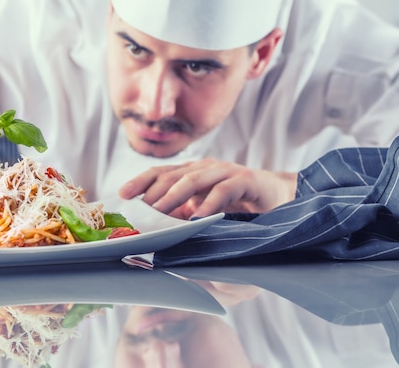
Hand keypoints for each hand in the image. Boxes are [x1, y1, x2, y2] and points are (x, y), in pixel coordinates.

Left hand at [118, 159, 296, 218]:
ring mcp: (224, 171)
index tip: (122, 195)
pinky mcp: (245, 180)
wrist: (279, 197)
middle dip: (152, 192)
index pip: (159, 173)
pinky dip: (210, 203)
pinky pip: (224, 190)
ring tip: (159, 212)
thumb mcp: (204, 211)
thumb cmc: (237, 206)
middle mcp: (204, 168)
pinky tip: (199, 216)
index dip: (139, 182)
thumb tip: (155, 233)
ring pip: (193, 179)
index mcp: (191, 172)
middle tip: (139, 211)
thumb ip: (182, 217)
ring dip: (174, 196)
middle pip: (171, 175)